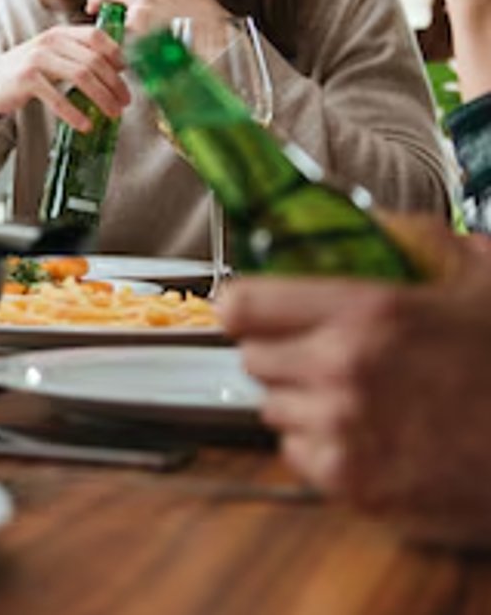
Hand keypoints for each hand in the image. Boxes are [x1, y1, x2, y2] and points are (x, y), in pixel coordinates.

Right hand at [0, 24, 128, 130]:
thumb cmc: (26, 73)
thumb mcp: (52, 56)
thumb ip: (77, 56)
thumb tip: (117, 70)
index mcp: (60, 33)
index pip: (97, 36)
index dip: (116, 54)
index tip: (127, 74)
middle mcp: (49, 41)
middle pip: (94, 59)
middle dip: (115, 83)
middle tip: (125, 102)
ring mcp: (37, 58)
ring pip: (81, 76)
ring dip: (102, 97)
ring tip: (113, 114)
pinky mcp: (26, 79)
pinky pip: (58, 97)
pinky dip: (74, 113)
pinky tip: (85, 125)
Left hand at [222, 251, 490, 547]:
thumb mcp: (483, 277)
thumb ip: (417, 240)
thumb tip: (368, 222)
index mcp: (369, 313)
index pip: (243, 305)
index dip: (247, 304)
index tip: (255, 308)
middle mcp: (345, 373)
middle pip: (255, 359)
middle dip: (283, 351)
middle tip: (324, 351)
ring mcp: (348, 434)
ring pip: (276, 410)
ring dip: (303, 400)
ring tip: (359, 395)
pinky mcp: (358, 487)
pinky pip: (301, 457)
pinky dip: (323, 447)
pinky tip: (370, 434)